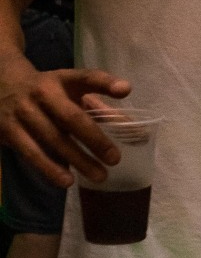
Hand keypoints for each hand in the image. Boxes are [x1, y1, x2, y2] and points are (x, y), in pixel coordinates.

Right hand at [0, 54, 131, 185]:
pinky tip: (66, 179)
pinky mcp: (7, 130)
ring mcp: (23, 111)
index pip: (86, 77)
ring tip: (99, 176)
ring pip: (53, 138)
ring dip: (77, 159)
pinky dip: (49, 167)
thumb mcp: (70, 90)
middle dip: (94, 139)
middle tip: (115, 159)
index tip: (125, 90)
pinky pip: (31, 152)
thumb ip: (99, 106)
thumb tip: (131, 127)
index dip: (105, 83)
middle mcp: (42, 93)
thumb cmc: (47, 92)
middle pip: (71, 117)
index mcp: (62, 79)